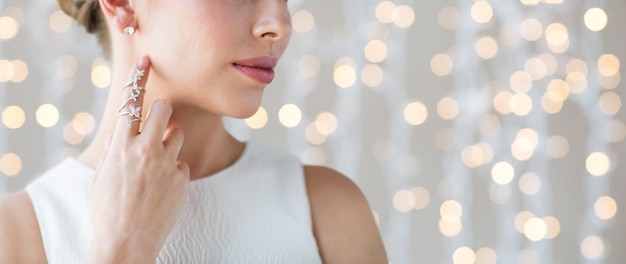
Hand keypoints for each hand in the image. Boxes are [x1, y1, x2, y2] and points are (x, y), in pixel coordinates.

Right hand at [87, 56, 189, 262]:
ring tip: (155, 167)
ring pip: (177, 135)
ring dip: (169, 143)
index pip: (131, 102)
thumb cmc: (107, 210)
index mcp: (121, 146)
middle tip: (157, 124)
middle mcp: (146, 150)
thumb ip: (112, 152)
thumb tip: (119, 135)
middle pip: (164, 110)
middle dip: (161, 112)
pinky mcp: (182, 178)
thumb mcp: (101, 178)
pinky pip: (181, 164)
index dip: (140, 78)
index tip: (147, 60)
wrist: (126, 243)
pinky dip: (174, 171)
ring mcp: (167, 164)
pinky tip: (162, 189)